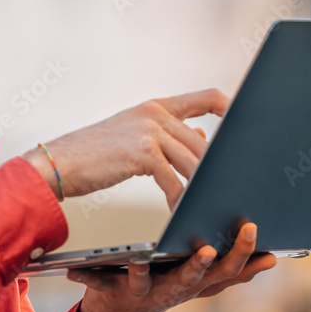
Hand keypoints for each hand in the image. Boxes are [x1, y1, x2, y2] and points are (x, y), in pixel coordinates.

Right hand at [23, 89, 227, 207]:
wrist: (60, 163)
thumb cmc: (94, 153)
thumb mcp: (133, 135)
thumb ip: (167, 134)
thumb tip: (201, 135)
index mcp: (156, 106)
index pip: (207, 97)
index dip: (233, 109)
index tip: (250, 128)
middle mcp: (156, 113)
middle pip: (205, 141)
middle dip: (221, 168)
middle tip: (236, 187)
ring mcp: (149, 130)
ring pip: (195, 162)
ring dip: (205, 188)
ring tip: (213, 206)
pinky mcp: (142, 153)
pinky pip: (174, 181)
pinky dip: (180, 201)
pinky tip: (180, 214)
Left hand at [69, 223, 275, 311]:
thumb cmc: (165, 280)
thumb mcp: (198, 268)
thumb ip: (227, 249)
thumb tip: (262, 230)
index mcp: (198, 278)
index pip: (228, 266)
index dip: (242, 251)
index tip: (253, 228)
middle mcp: (177, 290)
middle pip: (196, 279)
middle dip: (203, 265)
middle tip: (206, 250)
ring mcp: (147, 293)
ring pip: (149, 284)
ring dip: (144, 273)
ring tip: (141, 259)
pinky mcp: (115, 293)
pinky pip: (101, 283)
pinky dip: (88, 275)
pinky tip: (74, 267)